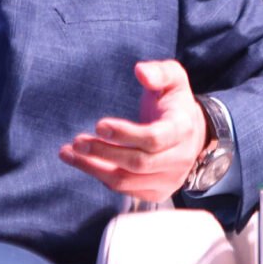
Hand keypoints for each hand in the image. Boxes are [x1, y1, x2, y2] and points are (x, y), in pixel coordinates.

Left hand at [58, 60, 210, 201]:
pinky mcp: (158, 192)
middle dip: (103, 152)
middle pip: (137, 163)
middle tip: (77, 141)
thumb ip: (159, 72)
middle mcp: (179, 159)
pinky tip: (84, 163)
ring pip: (127, 181)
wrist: (193, 134)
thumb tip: (140, 71)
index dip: (125, 134)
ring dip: (94, 168)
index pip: (154, 139)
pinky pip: (125, 190)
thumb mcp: (173, 79)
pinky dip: (102, 178)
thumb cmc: (175, 103)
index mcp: (182, 130)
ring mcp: (169, 179)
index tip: (99, 125)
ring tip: (69, 154)